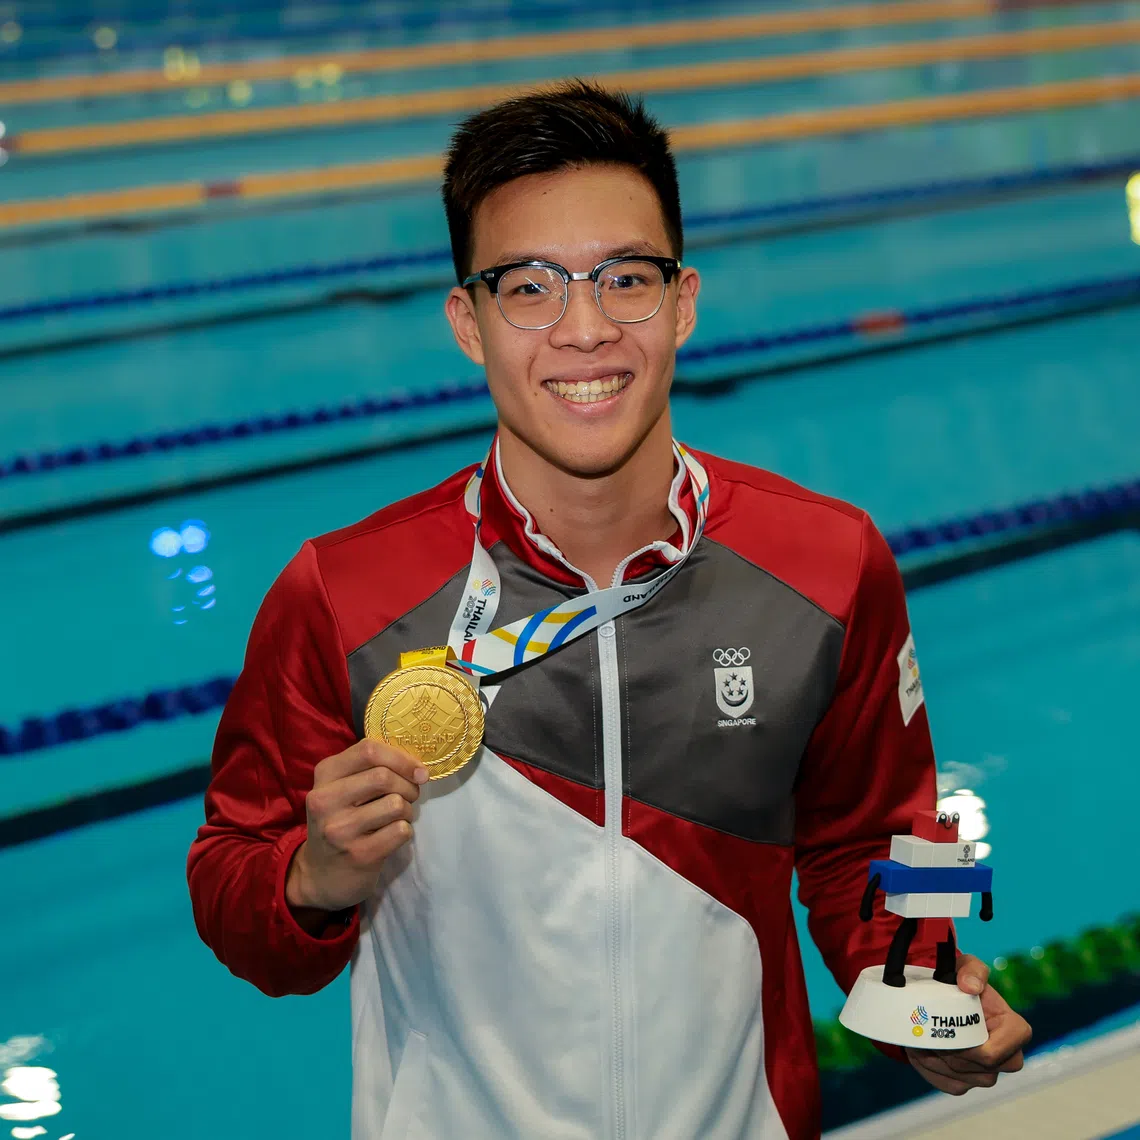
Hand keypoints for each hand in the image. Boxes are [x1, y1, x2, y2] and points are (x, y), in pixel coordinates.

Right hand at [286, 739, 427, 914]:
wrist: (320, 875)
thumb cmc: (342, 820)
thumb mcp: (343, 787)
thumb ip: (372, 768)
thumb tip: (419, 769)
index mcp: (324, 775)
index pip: (368, 750)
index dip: (401, 757)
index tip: (418, 770)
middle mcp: (325, 800)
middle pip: (384, 776)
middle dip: (408, 785)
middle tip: (409, 796)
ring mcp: (340, 830)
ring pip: (396, 804)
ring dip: (407, 810)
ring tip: (397, 817)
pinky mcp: (359, 855)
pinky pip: (401, 831)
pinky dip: (405, 830)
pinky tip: (391, 836)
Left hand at [906, 953, 1031, 1094]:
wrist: (944, 998)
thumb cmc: (961, 982)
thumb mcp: (966, 966)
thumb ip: (972, 970)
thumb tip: (970, 986)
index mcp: (1014, 1030)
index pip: (994, 1053)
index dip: (969, 1047)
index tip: (948, 1027)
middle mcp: (1007, 1057)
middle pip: (978, 1069)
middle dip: (949, 1051)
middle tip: (926, 1031)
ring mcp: (987, 1074)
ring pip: (961, 1077)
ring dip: (935, 1059)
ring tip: (921, 1036)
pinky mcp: (967, 1083)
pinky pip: (948, 1084)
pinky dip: (930, 1068)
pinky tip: (922, 1049)